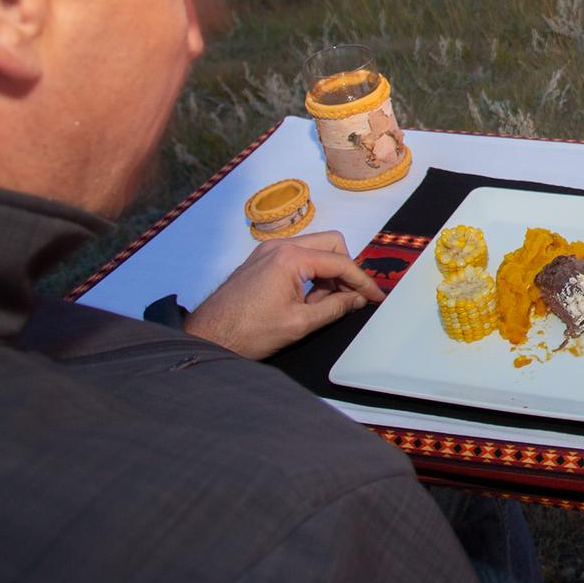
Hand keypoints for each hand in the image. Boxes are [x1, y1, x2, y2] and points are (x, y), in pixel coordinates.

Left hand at [185, 231, 384, 359]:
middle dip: (345, 270)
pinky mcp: (260, 260)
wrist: (207, 338)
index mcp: (290, 258)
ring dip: (327, 273)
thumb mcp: (300, 323)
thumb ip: (335, 307)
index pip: (341, 262)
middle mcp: (279, 246)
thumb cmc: (247, 332)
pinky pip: (297, 257)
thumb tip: (358, 299)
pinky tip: (307, 299)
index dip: (363, 281)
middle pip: (331, 244)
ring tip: (323, 304)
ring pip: (315, 249)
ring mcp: (268, 251)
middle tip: (349, 297)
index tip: (376, 296)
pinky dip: (310, 273)